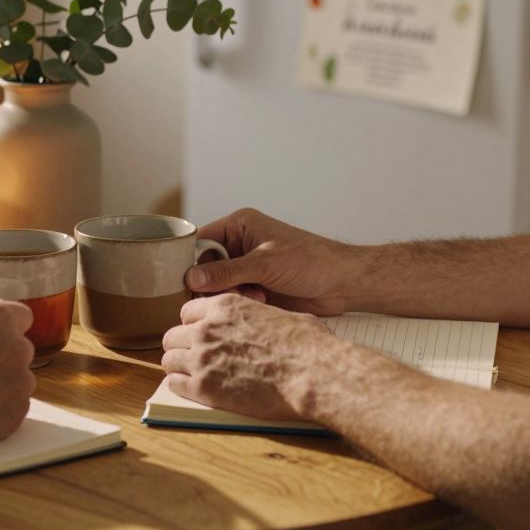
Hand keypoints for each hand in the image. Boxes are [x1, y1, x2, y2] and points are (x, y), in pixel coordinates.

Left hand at [160, 294, 348, 422]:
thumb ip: (256, 316)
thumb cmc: (307, 344)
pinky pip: (173, 384)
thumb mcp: (280, 315)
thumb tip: (265, 321)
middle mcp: (206, 328)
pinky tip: (193, 389)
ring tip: (192, 375)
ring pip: (168, 360)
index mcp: (225, 306)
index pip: (188, 311)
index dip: (194, 324)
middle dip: (182, 346)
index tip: (201, 335)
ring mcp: (201, 358)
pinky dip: (180, 386)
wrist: (312, 374)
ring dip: (179, 367)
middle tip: (194, 357)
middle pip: (173, 335)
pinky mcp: (203, 387)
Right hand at [187, 208, 362, 315]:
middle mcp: (239, 245)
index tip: (187, 282)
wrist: (342, 282)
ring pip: (218, 286)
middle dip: (214, 284)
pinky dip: (240, 303)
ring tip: (253, 297)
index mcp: (239, 226)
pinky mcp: (254, 287)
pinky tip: (260, 302)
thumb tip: (191, 278)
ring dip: (230, 295)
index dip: (191, 261)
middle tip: (231, 292)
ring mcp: (246, 268)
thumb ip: (227, 272)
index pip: (200, 241)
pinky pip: (233, 298)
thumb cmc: (310, 261)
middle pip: (205, 267)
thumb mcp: (265, 263)